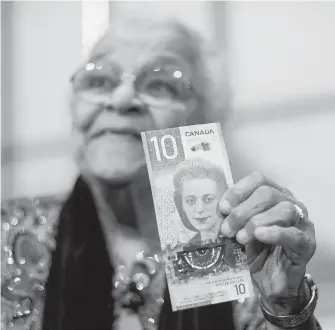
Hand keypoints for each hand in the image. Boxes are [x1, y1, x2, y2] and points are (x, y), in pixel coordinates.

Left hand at [219, 172, 315, 313]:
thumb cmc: (255, 249)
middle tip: (227, 229)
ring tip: (241, 238)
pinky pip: (294, 235)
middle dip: (242, 211)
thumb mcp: (239, 228)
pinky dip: (275, 233)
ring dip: (256, 222)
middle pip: (268, 194)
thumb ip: (232, 214)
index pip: (258, 180)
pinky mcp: (307, 245)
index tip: (223, 208)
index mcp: (274, 195)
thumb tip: (218, 207)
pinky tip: (259, 236)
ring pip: (284, 210)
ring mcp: (302, 223)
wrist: (269, 279)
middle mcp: (290, 204)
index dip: (239, 191)